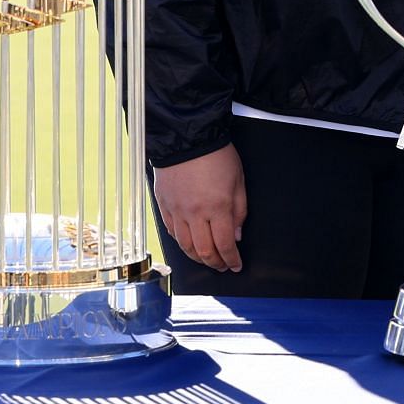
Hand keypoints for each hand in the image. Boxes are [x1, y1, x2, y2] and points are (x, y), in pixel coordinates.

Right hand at [154, 145, 246, 272]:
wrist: (187, 137)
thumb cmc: (216, 154)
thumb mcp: (238, 180)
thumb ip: (239, 210)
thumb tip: (236, 236)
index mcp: (218, 206)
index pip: (225, 244)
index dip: (231, 259)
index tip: (236, 265)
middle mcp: (195, 213)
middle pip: (204, 251)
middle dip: (215, 263)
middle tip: (222, 266)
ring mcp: (177, 210)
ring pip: (185, 246)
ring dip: (197, 258)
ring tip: (207, 260)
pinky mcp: (164, 205)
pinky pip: (172, 232)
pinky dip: (181, 242)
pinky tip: (189, 244)